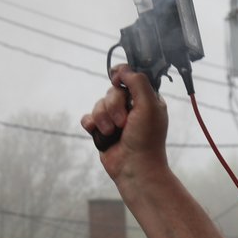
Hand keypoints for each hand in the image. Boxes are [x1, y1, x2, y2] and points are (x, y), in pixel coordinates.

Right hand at [80, 66, 168, 181]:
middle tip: (123, 122)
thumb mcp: (149, 105)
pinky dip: (92, 124)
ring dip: (104, 118)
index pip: (129, 78)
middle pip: (111, 91)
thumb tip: (123, 70)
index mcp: (145, 100)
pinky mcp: (102, 130)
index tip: (117, 80)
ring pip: (98, 104)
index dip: (121, 76)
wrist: (134, 167)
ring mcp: (115, 120)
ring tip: (113, 133)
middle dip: (113, 106)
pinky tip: (99, 133)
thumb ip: (138, 82)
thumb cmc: (146, 139)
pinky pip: (88, 118)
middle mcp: (130, 108)